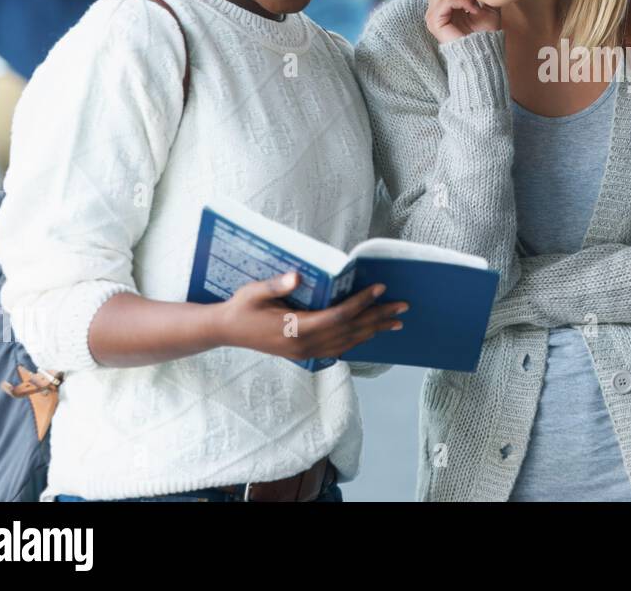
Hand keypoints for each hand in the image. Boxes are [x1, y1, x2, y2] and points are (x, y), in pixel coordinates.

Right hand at [215, 272, 408, 360]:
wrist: (227, 331)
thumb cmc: (242, 307)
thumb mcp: (254, 292)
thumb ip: (275, 286)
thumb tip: (295, 276)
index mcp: (297, 329)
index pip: (338, 316)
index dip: (361, 303)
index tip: (380, 288)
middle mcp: (306, 345)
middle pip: (350, 331)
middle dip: (378, 318)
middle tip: (403, 307)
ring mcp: (306, 352)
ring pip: (348, 342)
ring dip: (373, 331)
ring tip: (396, 322)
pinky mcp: (304, 354)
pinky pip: (338, 348)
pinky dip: (357, 340)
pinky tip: (369, 334)